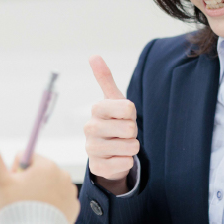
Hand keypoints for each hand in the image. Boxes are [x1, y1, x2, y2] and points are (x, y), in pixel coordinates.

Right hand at [0, 137, 79, 223]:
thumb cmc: (17, 210)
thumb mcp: (0, 183)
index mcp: (46, 165)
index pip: (25, 158)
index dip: (15, 172)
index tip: (14, 187)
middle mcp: (62, 174)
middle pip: (37, 171)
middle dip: (27, 182)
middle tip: (21, 200)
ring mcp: (70, 192)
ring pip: (47, 185)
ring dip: (39, 193)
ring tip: (31, 209)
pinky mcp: (73, 207)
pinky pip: (58, 200)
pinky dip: (50, 205)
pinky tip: (42, 216)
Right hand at [83, 55, 138, 194]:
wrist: (108, 152)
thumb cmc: (114, 122)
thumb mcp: (114, 100)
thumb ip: (105, 78)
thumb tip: (93, 56)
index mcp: (96, 109)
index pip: (128, 107)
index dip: (132, 114)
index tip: (124, 116)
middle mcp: (90, 128)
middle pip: (130, 128)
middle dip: (133, 132)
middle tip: (123, 133)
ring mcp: (92, 149)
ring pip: (130, 147)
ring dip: (131, 147)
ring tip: (121, 145)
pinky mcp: (98, 167)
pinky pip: (125, 163)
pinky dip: (127, 161)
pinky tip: (117, 158)